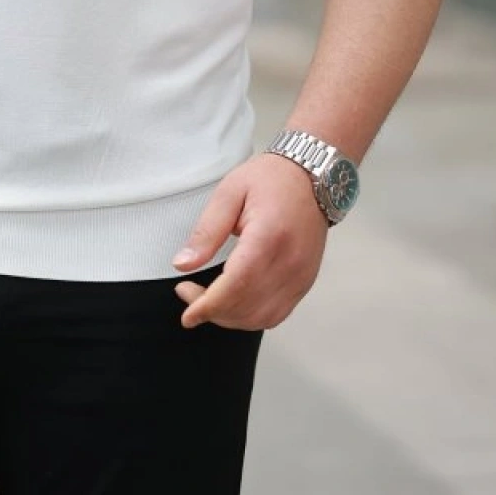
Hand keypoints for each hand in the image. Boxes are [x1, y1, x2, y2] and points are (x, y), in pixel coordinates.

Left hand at [171, 153, 328, 330]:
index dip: (208, 306)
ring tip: (209, 301)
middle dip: (212, 311)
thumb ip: (206, 232)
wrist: (312, 176)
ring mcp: (301, 276)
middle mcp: (290, 263)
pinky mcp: (305, 282)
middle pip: (247, 307)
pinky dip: (252, 318)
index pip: (236, 286)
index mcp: (268, 237)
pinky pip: (278, 314)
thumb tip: (183, 264)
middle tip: (189, 293)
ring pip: (262, 318)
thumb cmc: (271, 179)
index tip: (187, 314)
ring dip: (231, 319)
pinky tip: (234, 305)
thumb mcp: (229, 193)